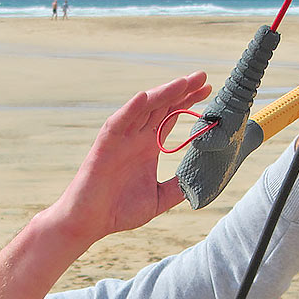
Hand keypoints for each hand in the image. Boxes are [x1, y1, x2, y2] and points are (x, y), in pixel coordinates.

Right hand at [51, 71, 211, 243]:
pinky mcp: (105, 145)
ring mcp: (121, 139)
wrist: (90, 222)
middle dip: (181, 90)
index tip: (208, 90)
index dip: (188, 102)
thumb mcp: (159, 198)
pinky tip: (144, 97)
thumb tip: (203, 180)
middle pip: (161, 106)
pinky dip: (130, 109)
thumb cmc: (119, 210)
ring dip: (162, 94)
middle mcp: (136, 137)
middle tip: (201, 76)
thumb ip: (179, 187)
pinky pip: (118, 123)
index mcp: (149, 146)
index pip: (171, 116)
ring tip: (182, 82)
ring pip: (143, 109)